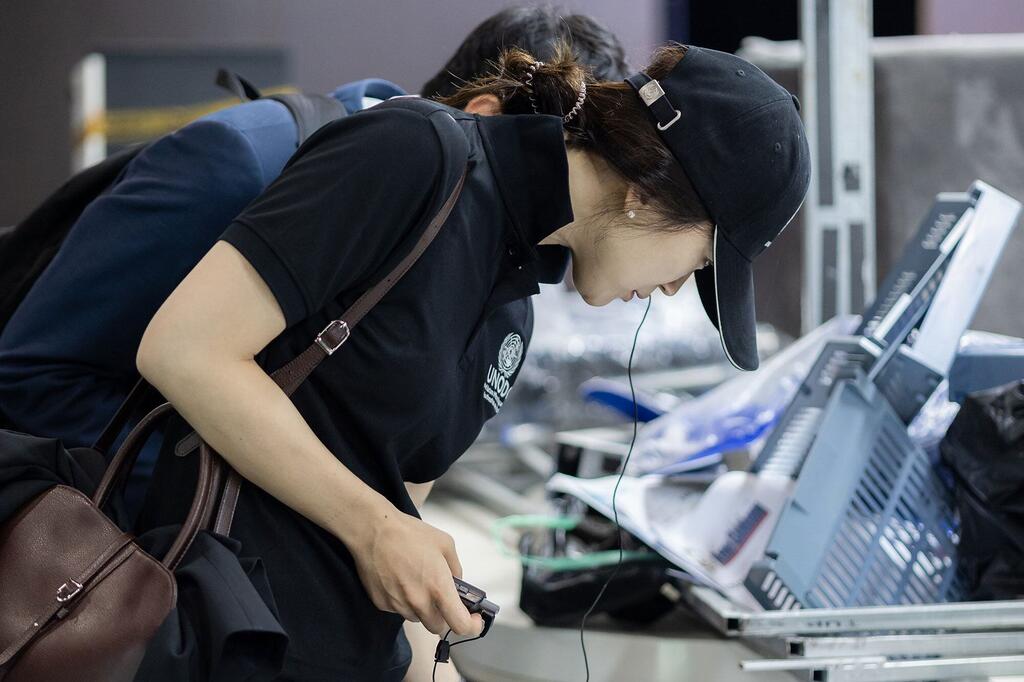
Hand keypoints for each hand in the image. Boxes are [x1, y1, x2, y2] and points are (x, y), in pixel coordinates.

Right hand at [350, 505, 483, 636]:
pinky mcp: (382, 604)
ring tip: (415, 581)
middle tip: (440, 596)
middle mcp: (419, 601)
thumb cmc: (409, 533)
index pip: (459, 624)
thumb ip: (456, 569)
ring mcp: (398, 604)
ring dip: (421, 608)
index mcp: (438, 587)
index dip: (470, 625)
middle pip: (437, 627)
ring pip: (417, 618)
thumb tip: (458, 585)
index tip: (472, 618)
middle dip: (443, 615)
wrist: (373, 530)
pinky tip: (399, 579)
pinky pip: (398, 610)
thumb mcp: (445, 544)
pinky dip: (403, 601)